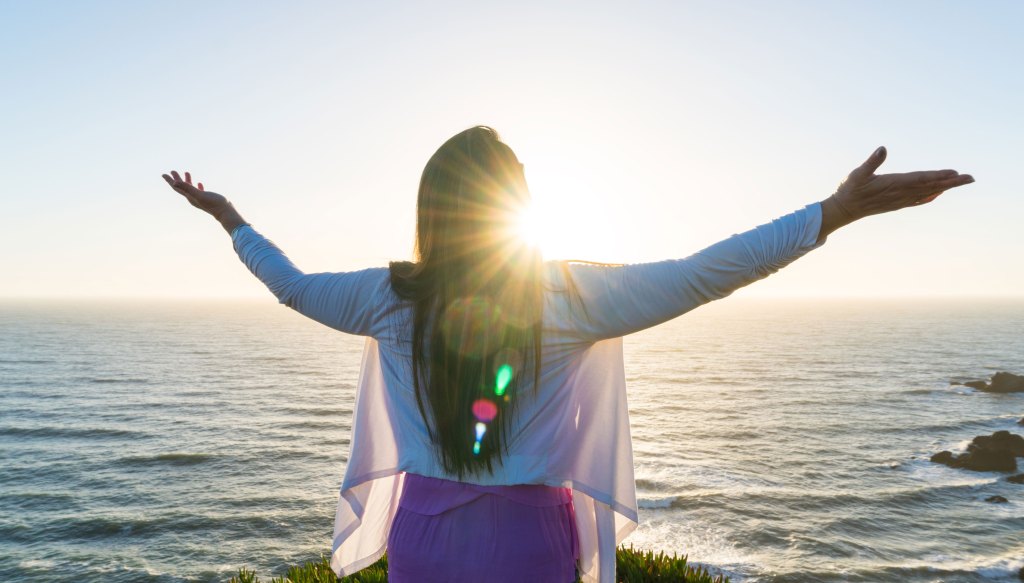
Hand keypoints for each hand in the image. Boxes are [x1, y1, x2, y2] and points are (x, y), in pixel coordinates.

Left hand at [161, 169, 230, 218]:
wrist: (225, 212)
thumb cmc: (213, 203)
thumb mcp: (199, 194)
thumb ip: (187, 188)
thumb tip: (174, 182)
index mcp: (189, 197)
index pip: (177, 187)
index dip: (170, 180)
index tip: (163, 174)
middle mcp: (192, 198)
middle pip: (181, 187)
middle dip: (176, 179)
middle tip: (172, 171)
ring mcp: (200, 199)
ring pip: (190, 188)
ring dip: (187, 181)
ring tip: (186, 172)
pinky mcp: (207, 199)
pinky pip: (199, 191)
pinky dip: (197, 186)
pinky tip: (199, 183)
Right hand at [831, 146, 973, 219]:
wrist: (843, 210)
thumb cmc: (849, 190)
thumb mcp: (857, 173)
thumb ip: (871, 161)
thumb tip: (882, 148)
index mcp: (894, 184)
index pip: (922, 179)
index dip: (939, 176)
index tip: (956, 173)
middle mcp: (900, 194)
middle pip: (931, 187)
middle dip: (951, 182)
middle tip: (971, 178)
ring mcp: (899, 200)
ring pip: (927, 193)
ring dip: (945, 188)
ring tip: (960, 182)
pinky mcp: (896, 204)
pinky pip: (918, 200)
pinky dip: (930, 196)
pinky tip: (938, 194)